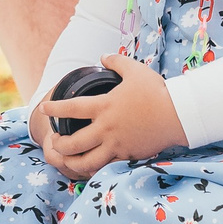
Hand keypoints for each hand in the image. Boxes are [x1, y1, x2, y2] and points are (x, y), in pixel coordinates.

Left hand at [31, 54, 184, 181]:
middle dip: (59, 144)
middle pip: (72, 143)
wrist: (179, 115)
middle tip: (55, 141)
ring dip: (73, 162)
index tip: (43, 108)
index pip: (71, 108)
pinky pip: (107, 166)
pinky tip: (91, 165)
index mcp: (104, 107)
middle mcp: (106, 129)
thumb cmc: (156, 92)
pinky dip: (96, 167)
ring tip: (68, 159)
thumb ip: (116, 61)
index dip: (54, 108)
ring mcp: (117, 145)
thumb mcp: (134, 70)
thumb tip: (103, 56)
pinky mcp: (128, 156)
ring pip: (87, 161)